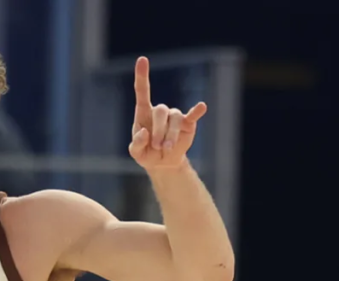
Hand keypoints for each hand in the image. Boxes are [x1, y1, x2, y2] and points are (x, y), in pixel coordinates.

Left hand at [129, 56, 206, 170]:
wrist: (163, 163)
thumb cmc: (146, 153)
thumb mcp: (136, 153)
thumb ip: (136, 143)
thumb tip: (144, 132)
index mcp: (144, 112)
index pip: (142, 91)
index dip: (142, 75)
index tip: (142, 59)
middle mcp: (160, 111)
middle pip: (160, 111)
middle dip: (158, 130)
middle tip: (156, 146)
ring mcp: (175, 116)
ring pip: (174, 120)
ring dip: (170, 136)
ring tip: (166, 149)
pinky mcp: (187, 124)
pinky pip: (192, 115)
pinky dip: (197, 111)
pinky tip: (202, 106)